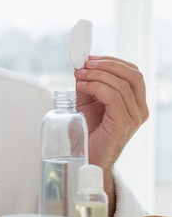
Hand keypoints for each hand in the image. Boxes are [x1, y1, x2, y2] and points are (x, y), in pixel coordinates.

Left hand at [74, 56, 147, 170]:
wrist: (86, 158)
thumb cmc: (88, 132)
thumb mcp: (86, 102)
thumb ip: (87, 84)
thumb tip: (81, 66)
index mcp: (135, 102)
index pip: (133, 73)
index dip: (112, 61)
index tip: (90, 58)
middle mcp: (139, 109)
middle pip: (133, 75)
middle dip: (107, 64)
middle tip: (85, 64)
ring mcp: (134, 118)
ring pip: (121, 85)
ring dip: (97, 75)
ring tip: (78, 76)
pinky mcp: (123, 124)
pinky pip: (114, 98)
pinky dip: (96, 87)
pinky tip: (82, 86)